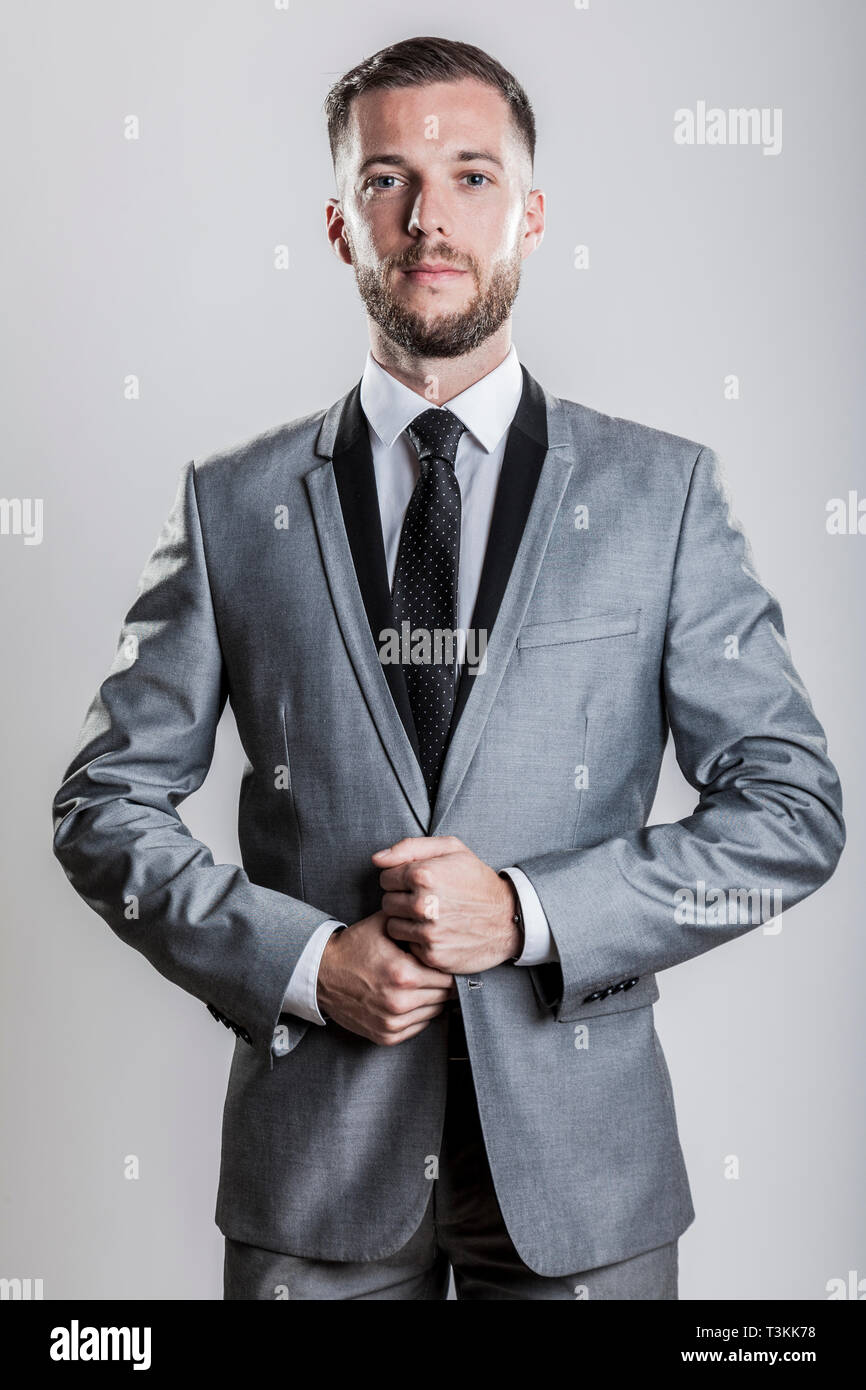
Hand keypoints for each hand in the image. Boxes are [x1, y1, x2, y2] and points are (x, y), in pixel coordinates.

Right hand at [316, 908, 456, 1045]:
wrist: (321, 974)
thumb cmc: (353, 948)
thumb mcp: (382, 926)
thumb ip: (413, 923)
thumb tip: (441, 920)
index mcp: (404, 974)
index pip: (447, 977)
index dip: (449, 967)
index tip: (446, 961)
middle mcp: (399, 1002)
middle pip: (444, 996)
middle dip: (444, 983)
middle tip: (438, 972)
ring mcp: (392, 1022)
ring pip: (434, 1013)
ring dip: (433, 999)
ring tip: (423, 984)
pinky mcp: (385, 1036)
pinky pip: (418, 1027)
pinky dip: (420, 1014)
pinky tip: (411, 999)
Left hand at [373, 835, 521, 974]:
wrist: (508, 918)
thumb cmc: (477, 880)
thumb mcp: (451, 849)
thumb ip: (410, 847)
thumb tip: (376, 859)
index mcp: (423, 874)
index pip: (385, 877)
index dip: (400, 879)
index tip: (418, 883)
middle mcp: (423, 904)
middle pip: (386, 903)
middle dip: (401, 900)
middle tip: (425, 900)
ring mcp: (428, 932)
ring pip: (392, 926)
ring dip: (406, 922)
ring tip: (429, 917)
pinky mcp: (432, 955)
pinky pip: (407, 946)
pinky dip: (418, 941)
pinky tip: (436, 933)